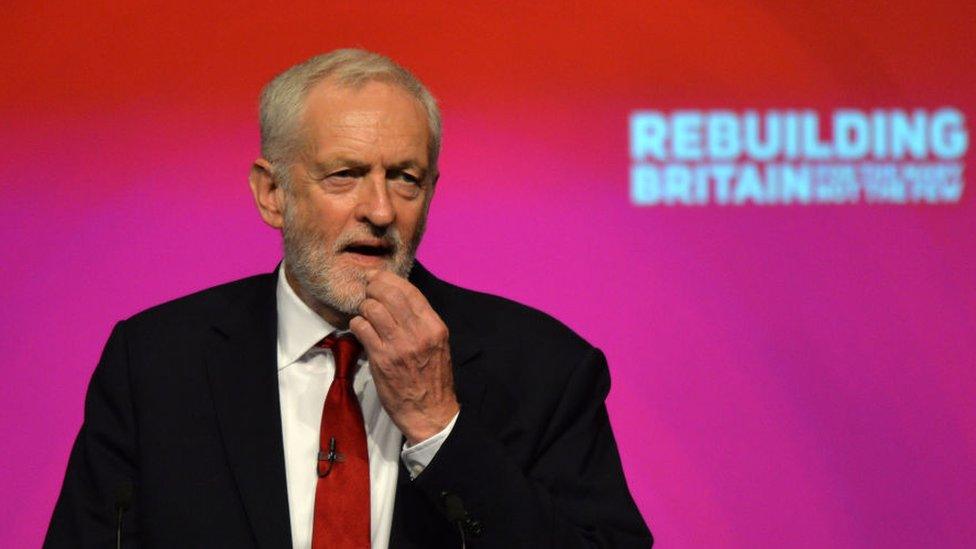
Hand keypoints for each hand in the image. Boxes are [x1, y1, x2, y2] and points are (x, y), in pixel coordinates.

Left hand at [349, 270, 458, 444]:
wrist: (430, 412)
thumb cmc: (432, 379)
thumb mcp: (437, 344)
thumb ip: (420, 322)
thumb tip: (397, 299)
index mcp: (434, 326)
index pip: (409, 291)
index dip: (389, 279)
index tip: (377, 277)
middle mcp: (418, 332)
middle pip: (389, 293)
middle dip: (373, 286)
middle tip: (366, 289)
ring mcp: (399, 345)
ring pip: (372, 308)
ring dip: (363, 307)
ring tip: (364, 314)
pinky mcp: (381, 358)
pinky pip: (361, 328)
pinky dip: (356, 324)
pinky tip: (360, 330)